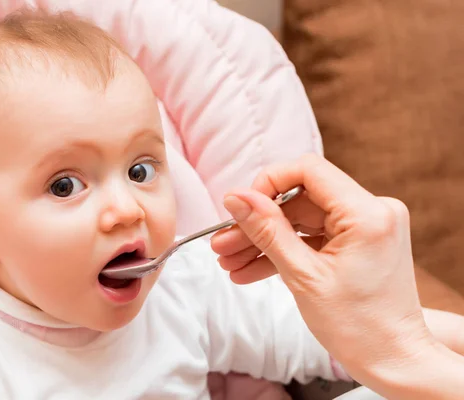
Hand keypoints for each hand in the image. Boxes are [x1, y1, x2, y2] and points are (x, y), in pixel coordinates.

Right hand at [210, 154, 435, 384]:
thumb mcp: (302, 276)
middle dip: (257, 223)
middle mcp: (372, 212)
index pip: (308, 170)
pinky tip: (250, 270)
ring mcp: (365, 227)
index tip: (241, 208)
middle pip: (299, 200)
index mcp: (367, 214)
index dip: (268, 183)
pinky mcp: (357, 243)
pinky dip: (283, 252)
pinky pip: (311, 238)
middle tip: (223, 243)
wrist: (392, 361)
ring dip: (264, 241)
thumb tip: (236, 198)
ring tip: (229, 262)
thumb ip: (267, 231)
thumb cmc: (359, 327)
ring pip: (300, 221)